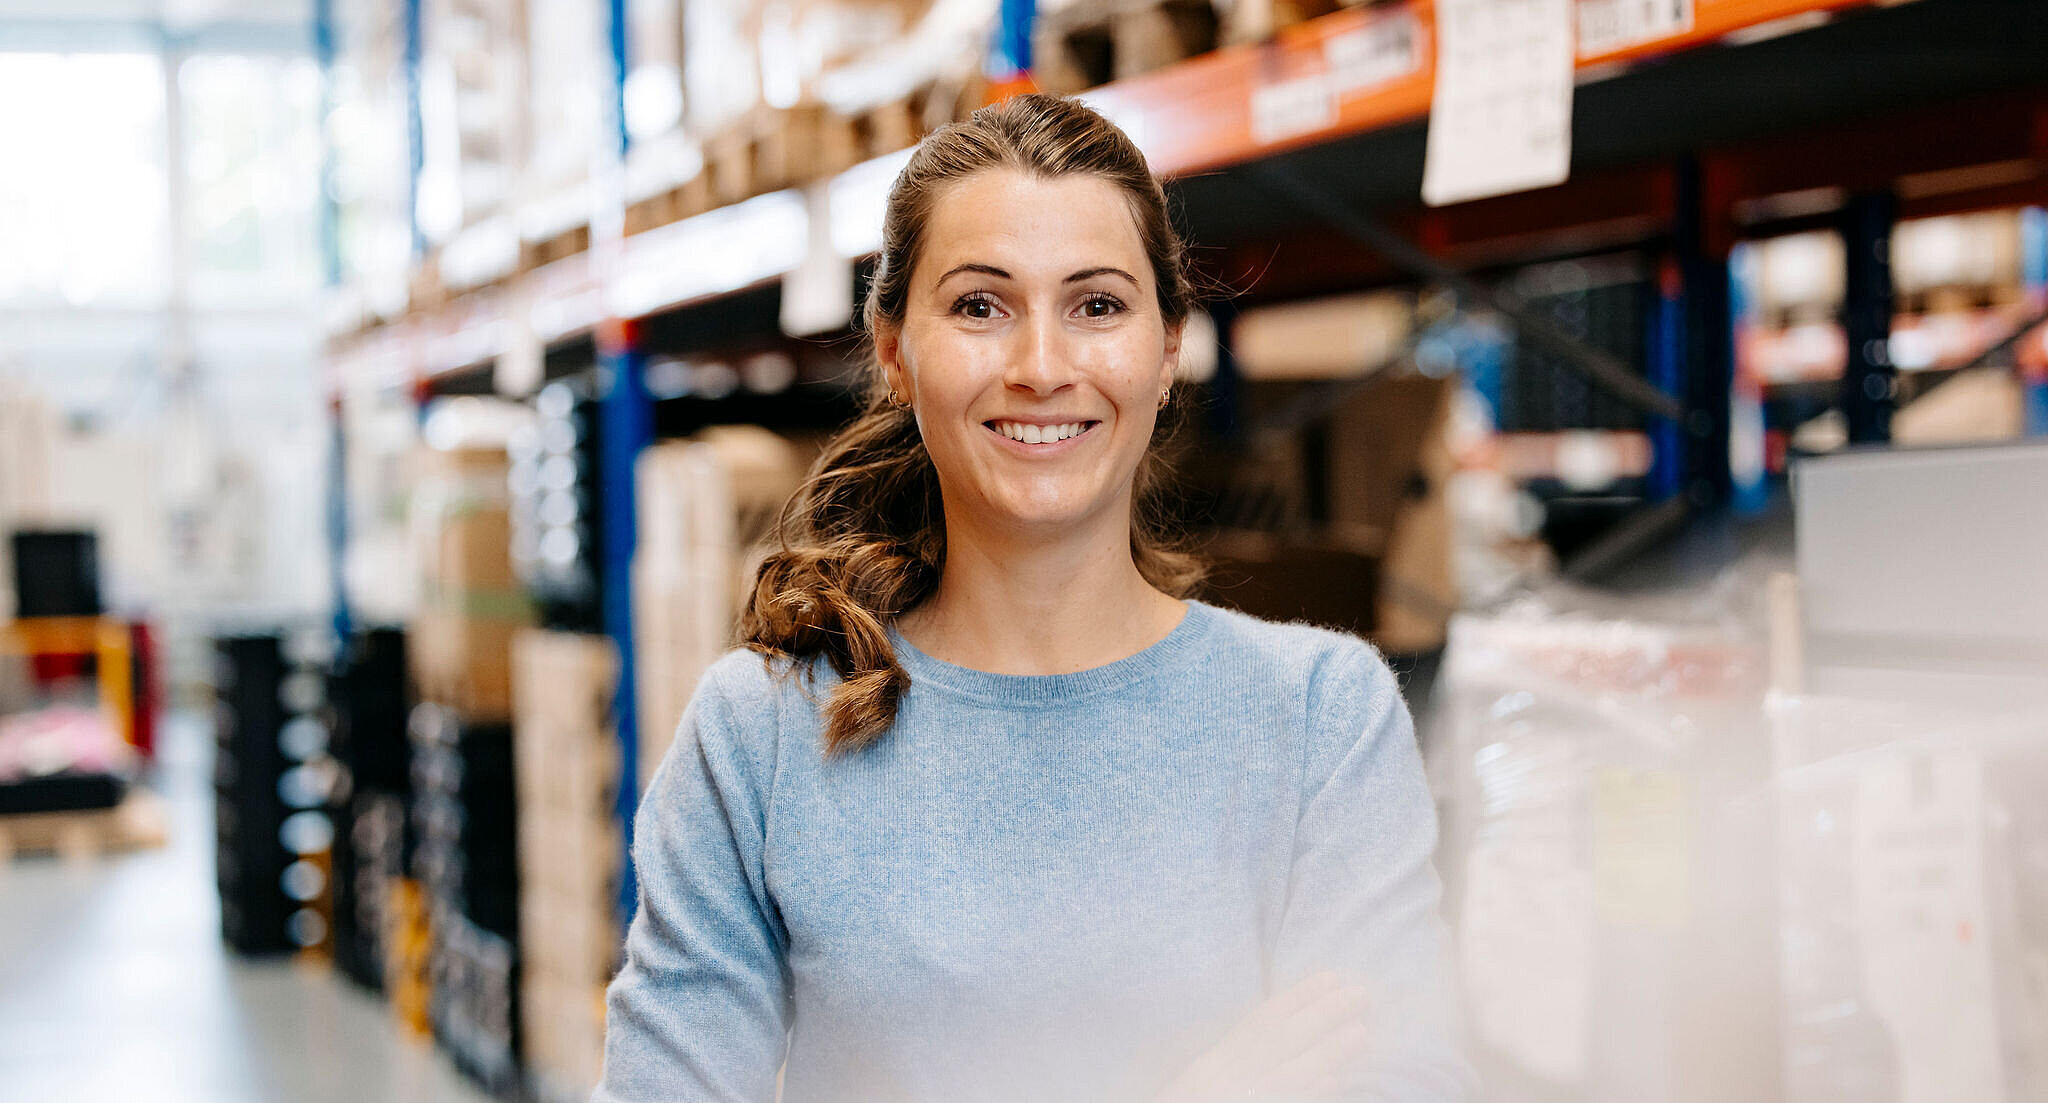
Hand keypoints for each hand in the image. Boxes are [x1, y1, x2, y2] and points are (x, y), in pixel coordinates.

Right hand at [1149, 971, 1369, 1102]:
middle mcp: (1225, 1078)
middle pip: (1280, 1040)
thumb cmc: (1188, 1102)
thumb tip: (1282, 1041)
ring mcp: (1241, 1097)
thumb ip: (1233, 1061)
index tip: (1331, 976)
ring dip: (1328, 1052)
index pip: (1261, 1022)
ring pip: (1291, 1073)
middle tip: (1361, 993)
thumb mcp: (1202, 1083)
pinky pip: (1288, 1102)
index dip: (1298, 997)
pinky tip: (1338, 1081)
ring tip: (1362, 1031)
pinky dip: (1313, 1093)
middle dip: (1322, 1015)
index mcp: (1213, 1065)